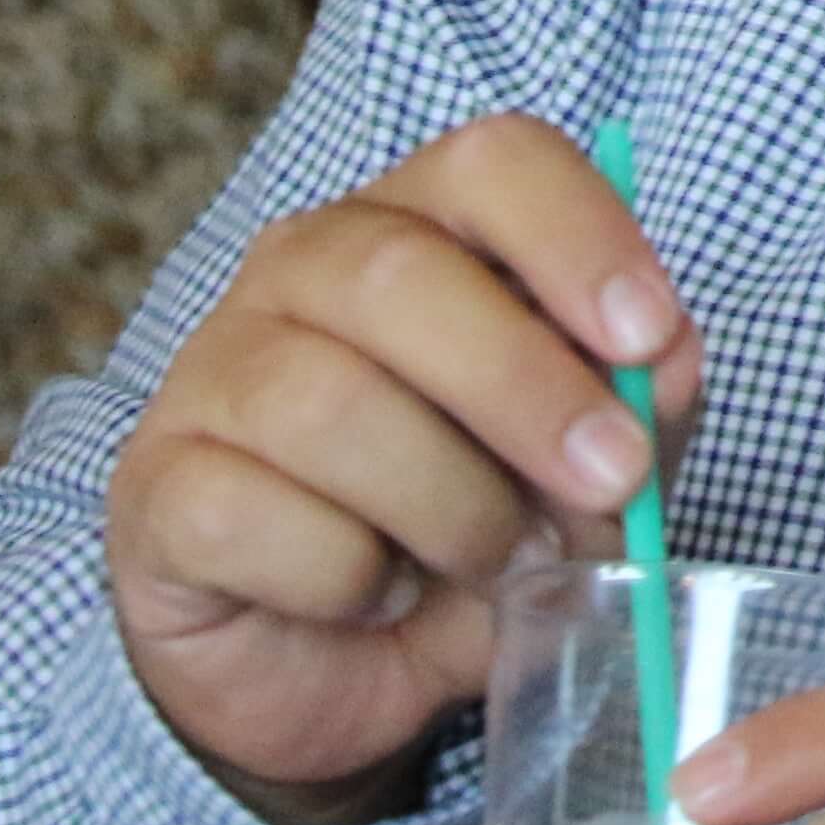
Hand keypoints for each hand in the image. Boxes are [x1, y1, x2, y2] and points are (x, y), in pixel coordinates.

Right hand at [103, 113, 702, 824]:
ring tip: (491, 556)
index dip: (581, 238)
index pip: (493, 163)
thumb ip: (641, 402)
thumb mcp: (588, 459)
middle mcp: (302, 268)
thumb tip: (669, 366)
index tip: (650, 336)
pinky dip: (346, 576)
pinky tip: (376, 592)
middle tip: (612, 480)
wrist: (342, 662)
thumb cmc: (474, 518)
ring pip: (327, 404)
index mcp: (423, 223)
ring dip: (448, 503)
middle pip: (403, 276)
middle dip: (527, 388)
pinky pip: (253, 516)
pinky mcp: (155, 490)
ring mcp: (212, 372)